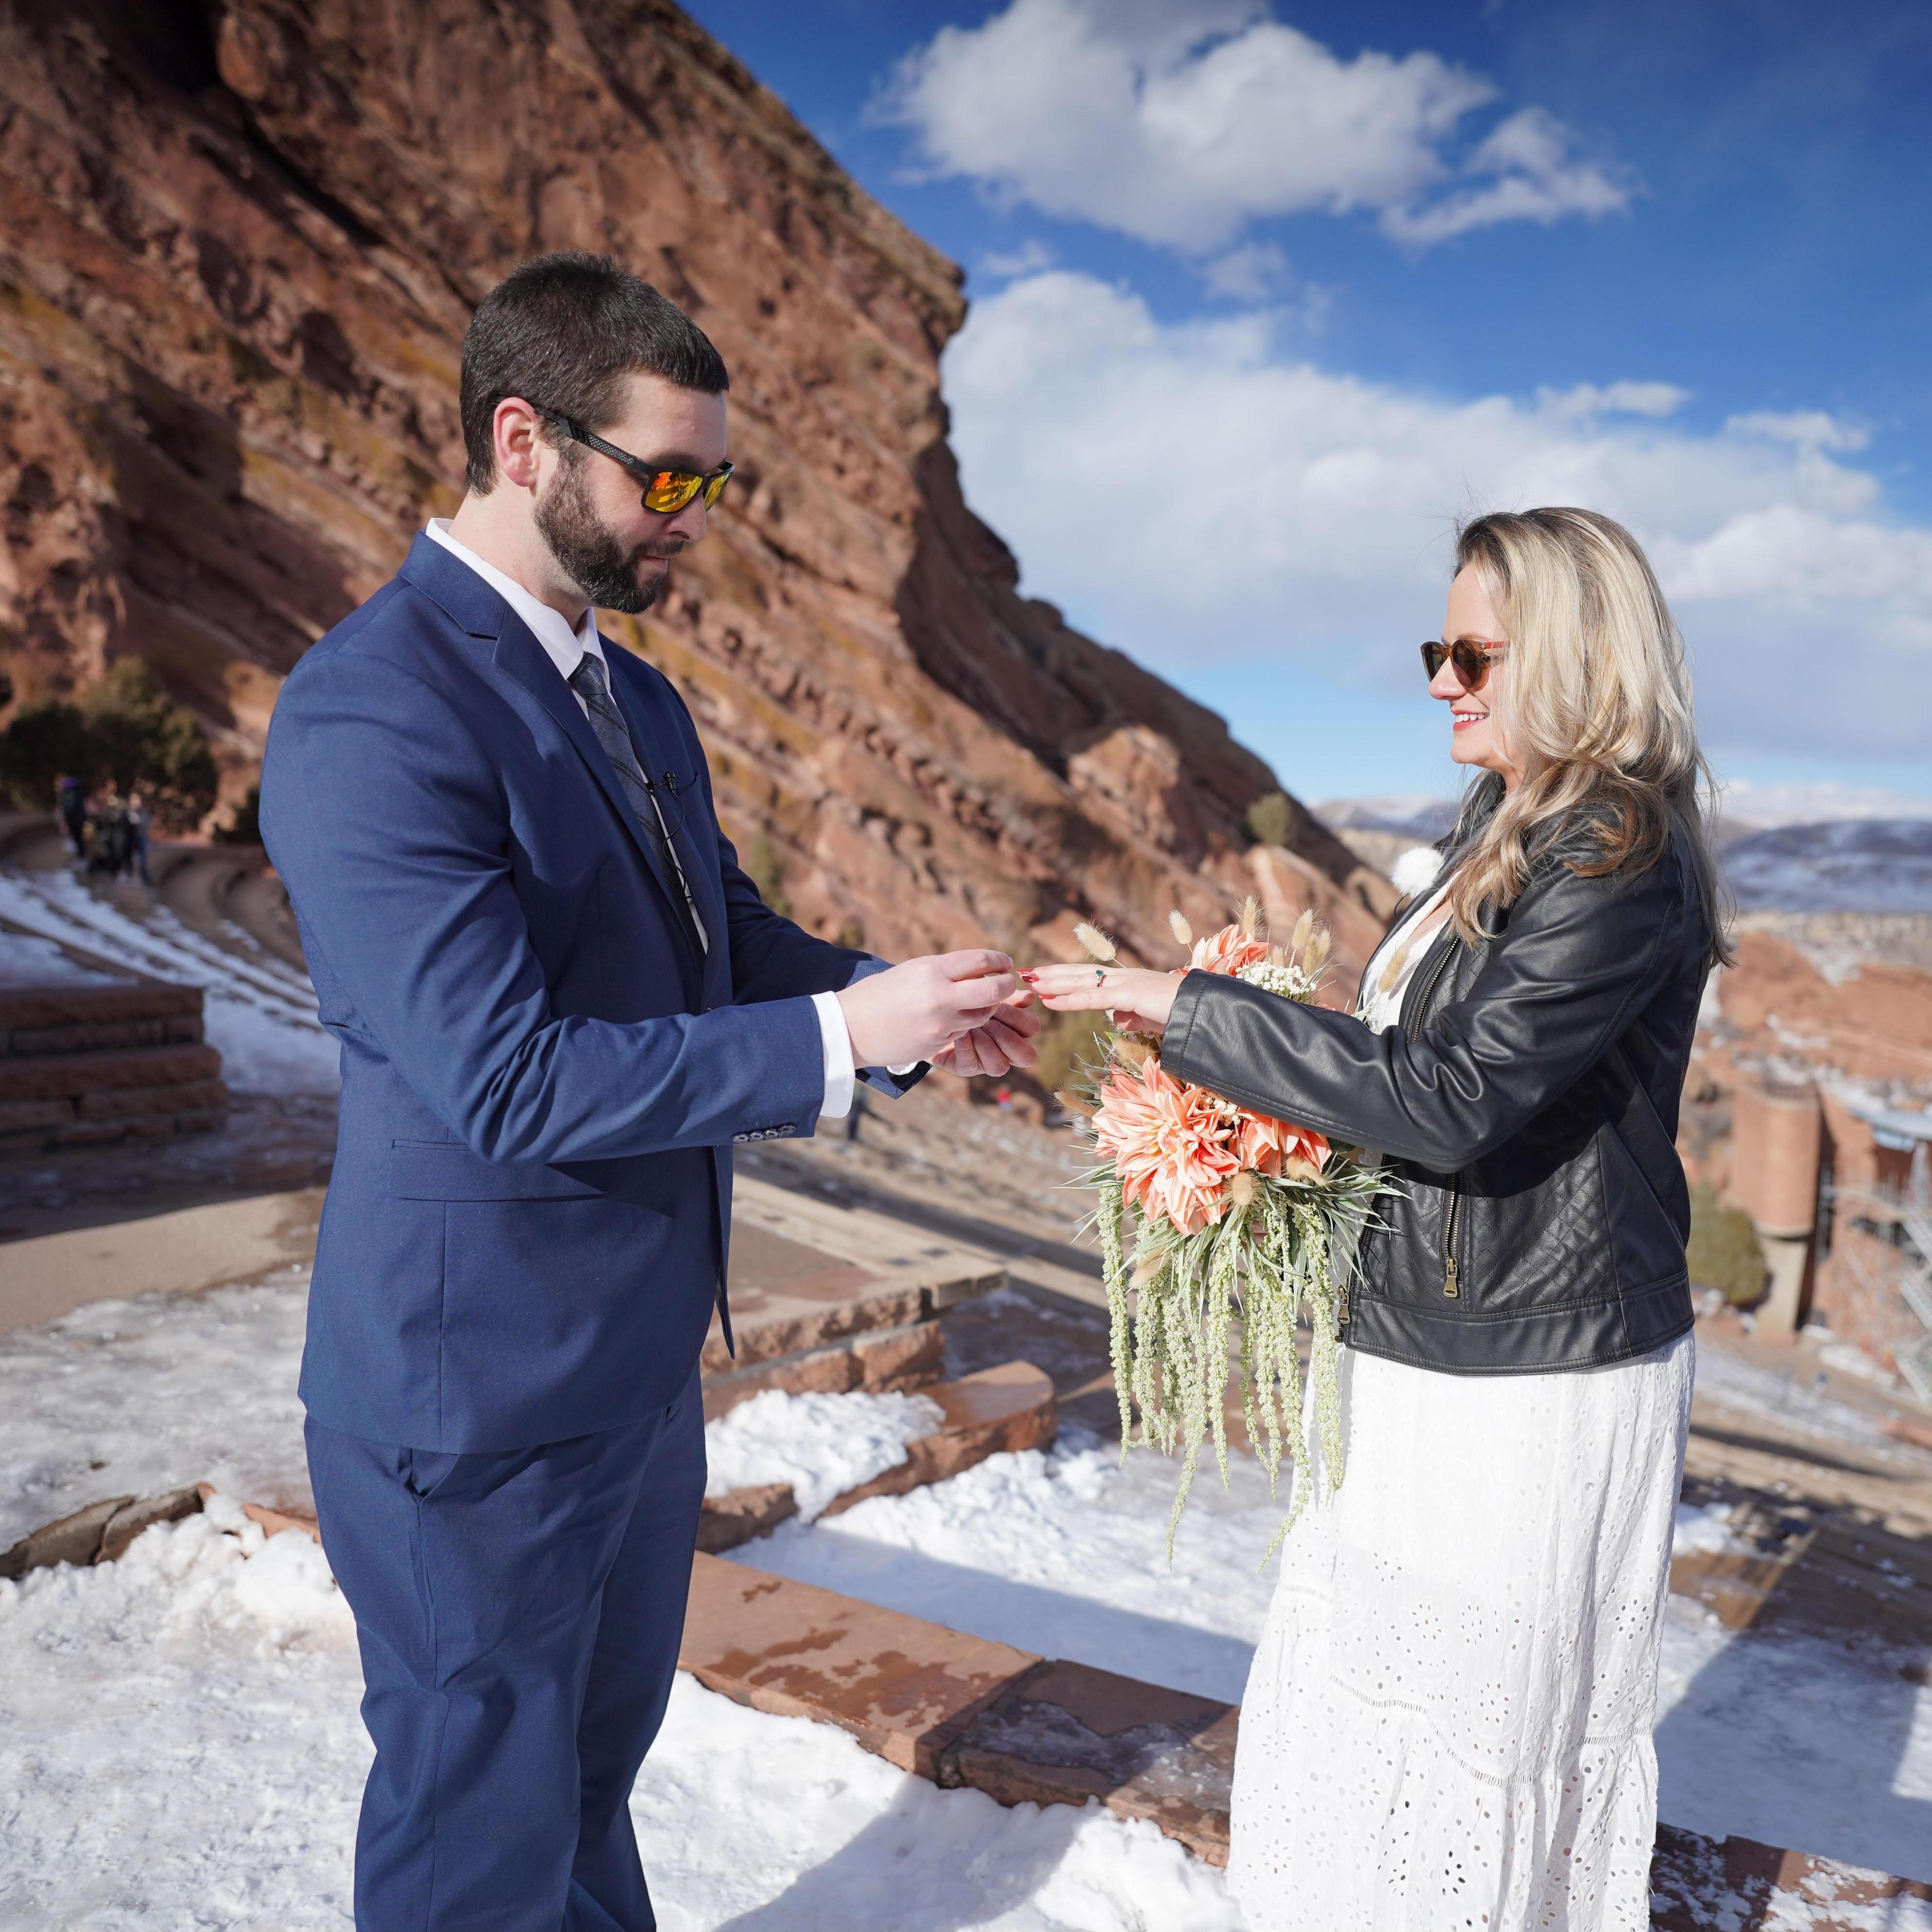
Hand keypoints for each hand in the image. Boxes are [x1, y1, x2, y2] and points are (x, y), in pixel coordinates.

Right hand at [838, 951, 1020, 1068]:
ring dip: (988, 1008)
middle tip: (1008, 983)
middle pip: (994, 990)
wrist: (852, 1028)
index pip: (981, 961)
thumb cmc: (881, 993)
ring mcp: (941, 1023)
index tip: (1005, 962)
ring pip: (984, 1015)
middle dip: (1007, 986)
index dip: (999, 961)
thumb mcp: (913, 970)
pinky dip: (965, 1024)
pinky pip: (964, 1032)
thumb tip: (981, 969)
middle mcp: (940, 996)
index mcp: (932, 970)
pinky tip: (953, 1018)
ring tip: (979, 1001)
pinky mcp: (938, 1044)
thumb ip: (946, 970)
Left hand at [930, 993, 1040, 1076]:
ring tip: (972, 1028)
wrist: (934, 1010)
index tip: (998, 1004)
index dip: (1018, 1018)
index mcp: (1017, 1028)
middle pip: (1027, 1056)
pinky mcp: (966, 1068)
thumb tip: (1030, 997)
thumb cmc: (967, 999)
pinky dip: (966, 1047)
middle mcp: (1007, 1050)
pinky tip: (959, 1034)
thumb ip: (1007, 995)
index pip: (1032, 1028)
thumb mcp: (985, 994)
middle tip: (988, 1022)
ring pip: (1001, 1067)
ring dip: (986, 1045)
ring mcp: (987, 1062)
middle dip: (1007, 1038)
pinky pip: (972, 1065)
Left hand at [1022, 963, 1180, 1036]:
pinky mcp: (1129, 995)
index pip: (1090, 976)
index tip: (1044, 977)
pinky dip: (1069, 999)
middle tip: (1026, 972)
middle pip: (1080, 972)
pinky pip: (1093, 998)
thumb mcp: (1149, 1017)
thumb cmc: (1180, 1015)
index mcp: (1127, 981)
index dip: (1066, 976)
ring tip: (1030, 982)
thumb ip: (1132, 1016)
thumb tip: (1116, 1019)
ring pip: (1082, 981)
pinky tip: (1050, 1000)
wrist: (1203, 1012)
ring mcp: (1126, 983)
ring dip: (1054, 982)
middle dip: (1052, 973)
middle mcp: (1123, 977)